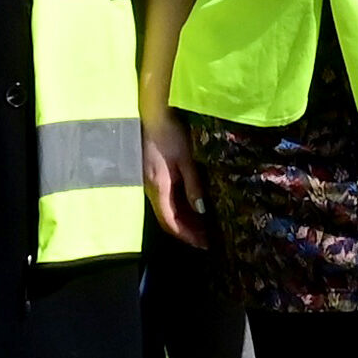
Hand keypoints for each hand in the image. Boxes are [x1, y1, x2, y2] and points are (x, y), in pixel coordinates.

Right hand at [142, 105, 210, 244]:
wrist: (154, 114)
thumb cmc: (171, 135)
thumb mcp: (186, 160)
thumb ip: (193, 186)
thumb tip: (200, 211)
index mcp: (159, 188)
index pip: (171, 222)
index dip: (187, 235)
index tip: (204, 244)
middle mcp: (151, 189)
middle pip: (167, 219)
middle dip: (186, 232)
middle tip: (206, 239)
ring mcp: (150, 182)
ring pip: (166, 211)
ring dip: (183, 221)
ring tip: (202, 227)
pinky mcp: (153, 175)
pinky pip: (165, 200)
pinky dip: (178, 209)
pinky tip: (191, 206)